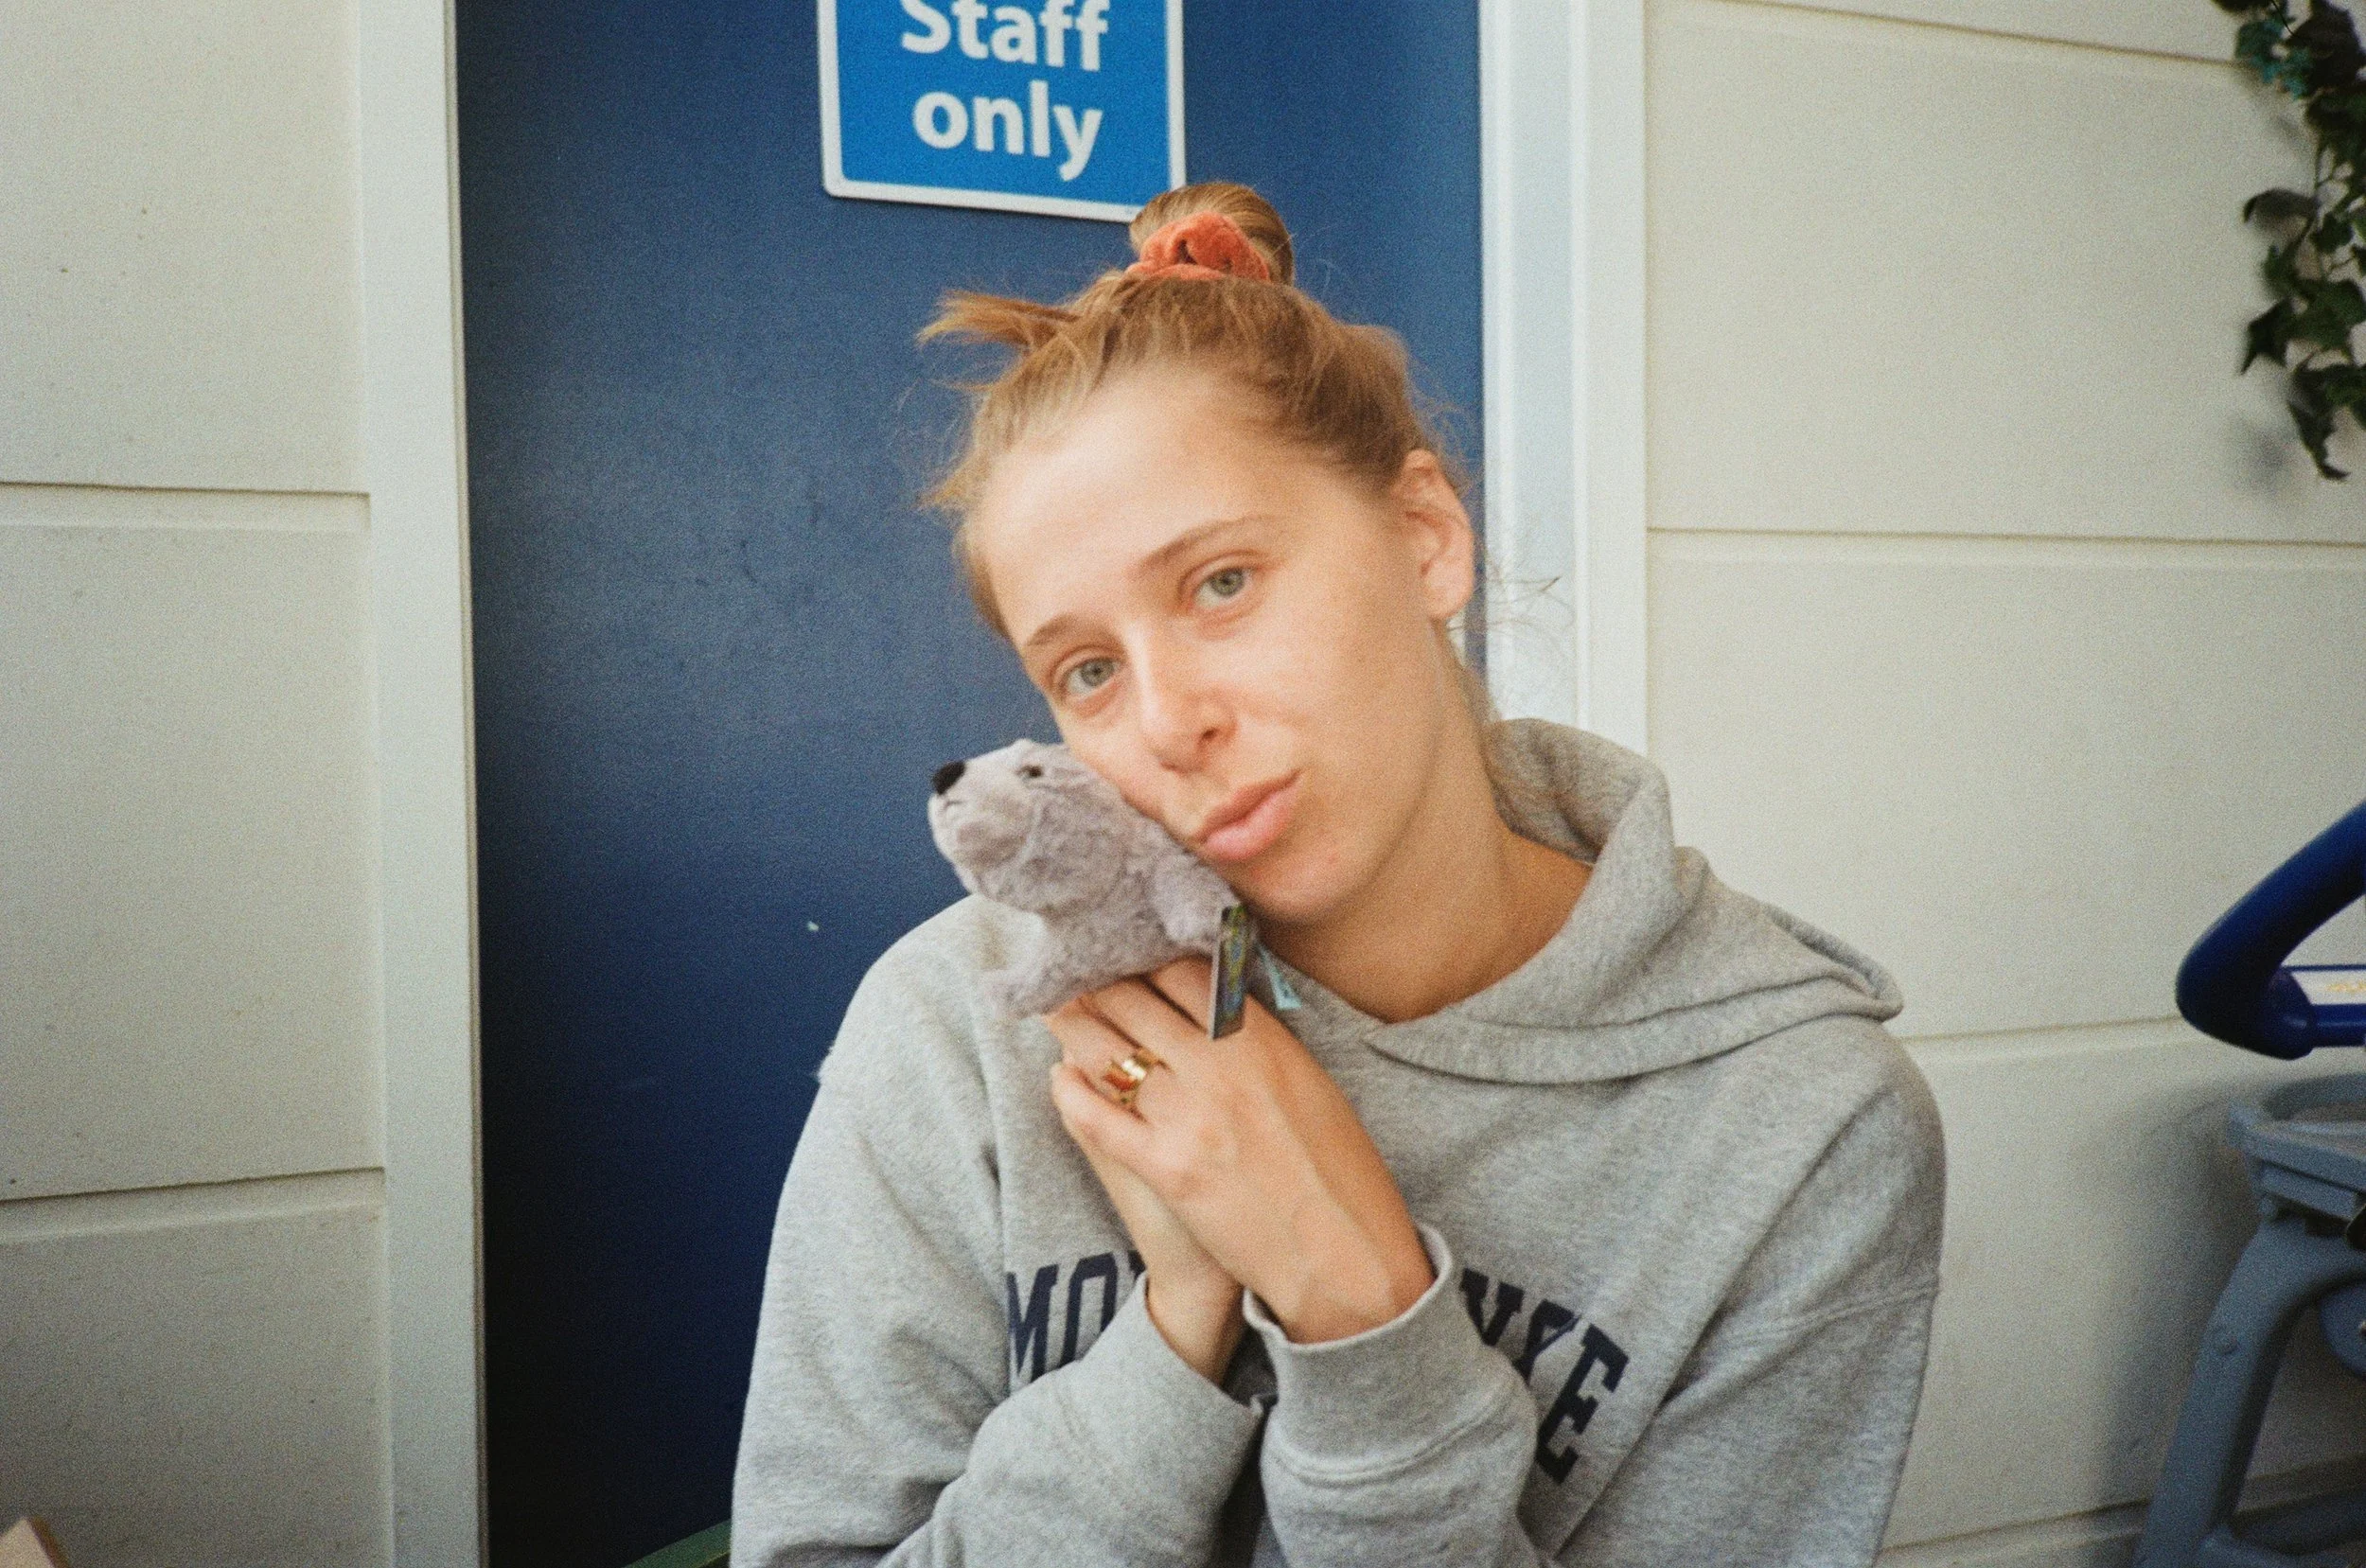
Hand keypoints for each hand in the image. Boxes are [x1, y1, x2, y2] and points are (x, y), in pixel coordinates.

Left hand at [1043, 959, 1434, 1346]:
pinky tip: (1060, 1079)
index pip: (1184, 972)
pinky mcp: (1166, 1168)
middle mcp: (1221, 1067)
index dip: (1145, 957)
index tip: (1126, 953)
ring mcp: (1189, 1117)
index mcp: (1262, 1040)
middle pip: (1134, 1000)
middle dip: (1098, 982)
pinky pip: (1098, 1118)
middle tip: (1075, 974)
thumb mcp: (1311, 1084)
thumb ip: (1261, 1041)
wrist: (1344, 1254)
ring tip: (1058, 1012)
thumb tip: (1219, 1009)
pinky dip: (1072, 1093)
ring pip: (1106, 1051)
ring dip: (1075, 1026)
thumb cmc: (1340, 1172)